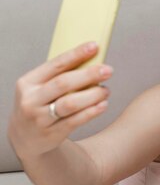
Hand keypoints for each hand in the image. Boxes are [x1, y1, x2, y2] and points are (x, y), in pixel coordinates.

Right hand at [8, 42, 111, 159]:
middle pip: (63, 83)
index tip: (94, 46)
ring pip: (70, 103)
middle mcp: (31, 100)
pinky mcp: (52, 133)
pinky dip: (92, 111)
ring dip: (93, 95)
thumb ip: (58, 77)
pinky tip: (103, 105)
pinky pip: (75, 120)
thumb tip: (91, 60)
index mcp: (27, 83)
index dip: (76, 54)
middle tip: (108, 70)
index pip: (54, 65)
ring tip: (106, 90)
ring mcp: (40, 118)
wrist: (25, 138)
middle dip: (88, 75)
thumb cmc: (39, 105)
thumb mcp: (39, 89)